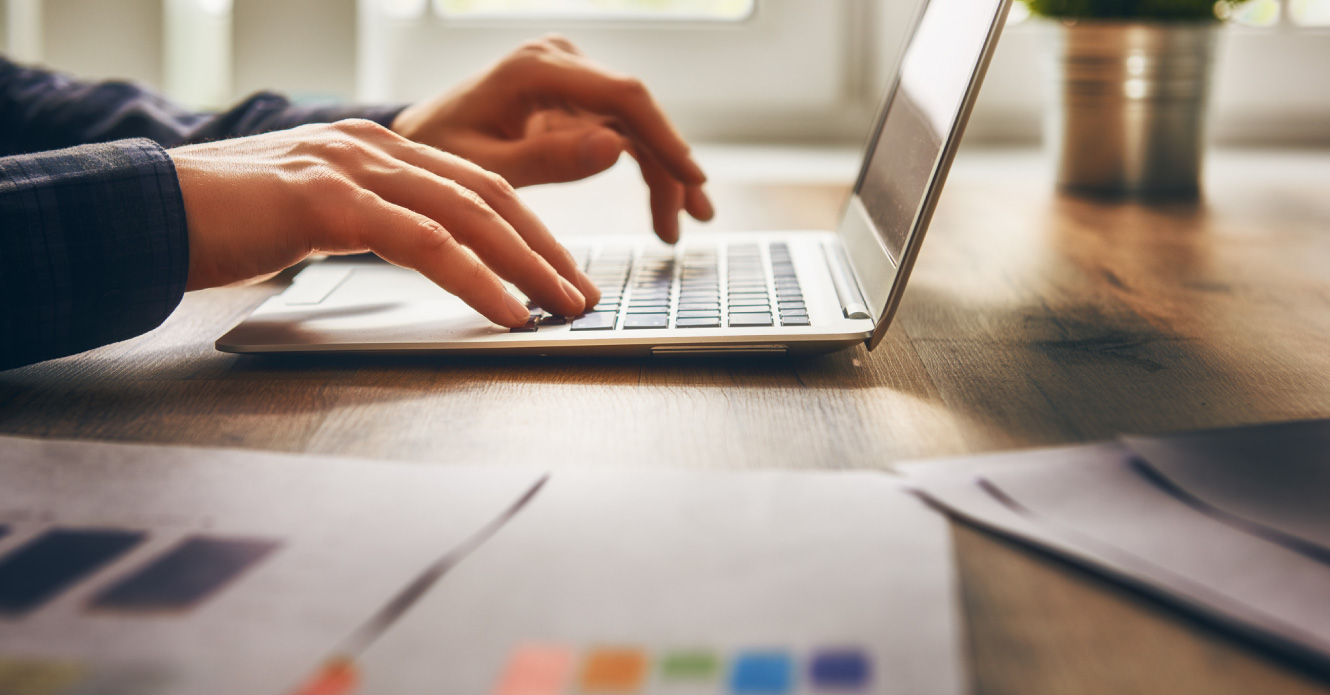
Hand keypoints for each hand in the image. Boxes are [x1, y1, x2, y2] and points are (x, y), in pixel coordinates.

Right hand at [170, 119, 598, 327]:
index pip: (477, 185)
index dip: (529, 230)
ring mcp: (352, 167)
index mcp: (375, 147)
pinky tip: (507, 311)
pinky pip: (424, 241)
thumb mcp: (314, 216)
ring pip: (469, 214)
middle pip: (489, 195)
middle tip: (583, 293)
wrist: (143, 211)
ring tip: (564, 307)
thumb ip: (369, 223)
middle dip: (545, 249)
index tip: (563, 271)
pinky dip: (475, 278)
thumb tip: (423, 257)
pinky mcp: (328, 200)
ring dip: (527, 266)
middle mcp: (373, 147)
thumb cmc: (224, 223)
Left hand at [391, 35, 713, 242]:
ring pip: (636, 124)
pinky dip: (643, 167)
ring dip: (662, 173)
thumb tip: (615, 149)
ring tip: (678, 226)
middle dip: (670, 165)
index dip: (664, 138)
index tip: (692, 179)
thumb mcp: (485, 169)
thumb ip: (547, 161)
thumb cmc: (438, 154)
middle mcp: (559, 62)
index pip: (622, 96)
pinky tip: (662, 206)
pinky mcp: (574, 97)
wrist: (416, 141)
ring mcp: (569, 77)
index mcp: (535, 69)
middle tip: (692, 218)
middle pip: (637, 111)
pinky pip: (621, 131)